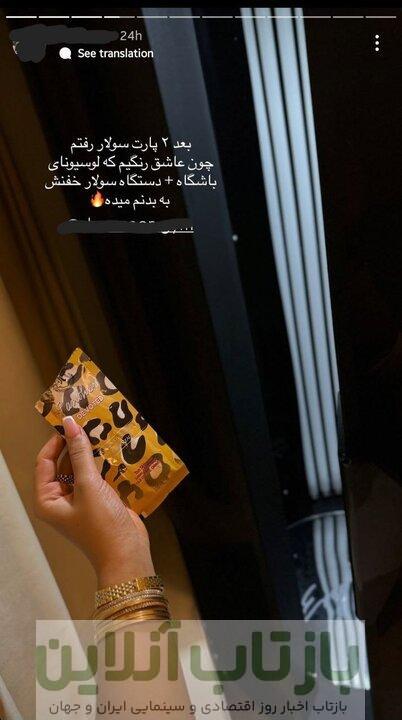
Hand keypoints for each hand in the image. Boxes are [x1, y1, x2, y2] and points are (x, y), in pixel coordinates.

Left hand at [34, 416, 154, 586]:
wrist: (127, 553)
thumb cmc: (101, 524)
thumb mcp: (88, 486)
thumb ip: (80, 454)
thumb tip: (70, 424)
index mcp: (47, 499)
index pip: (45, 461)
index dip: (56, 441)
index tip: (72, 422)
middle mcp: (60, 499)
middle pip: (63, 464)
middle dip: (75, 445)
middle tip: (90, 423)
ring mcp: (79, 501)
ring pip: (81, 469)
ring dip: (91, 454)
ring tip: (103, 432)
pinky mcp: (97, 501)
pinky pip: (96, 477)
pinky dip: (103, 465)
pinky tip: (114, 450)